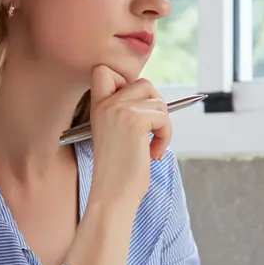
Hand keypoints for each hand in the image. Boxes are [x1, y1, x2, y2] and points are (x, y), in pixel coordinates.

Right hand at [85, 65, 170, 210]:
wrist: (112, 194)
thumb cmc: (117, 171)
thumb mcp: (116, 132)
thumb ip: (125, 110)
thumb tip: (154, 97)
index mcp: (98, 106)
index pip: (105, 70)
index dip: (126, 82)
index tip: (133, 109)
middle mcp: (106, 104)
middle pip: (144, 83)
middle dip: (155, 105)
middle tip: (151, 129)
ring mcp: (120, 110)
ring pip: (158, 101)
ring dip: (163, 124)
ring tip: (152, 146)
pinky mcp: (135, 121)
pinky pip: (164, 117)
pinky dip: (165, 136)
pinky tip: (153, 153)